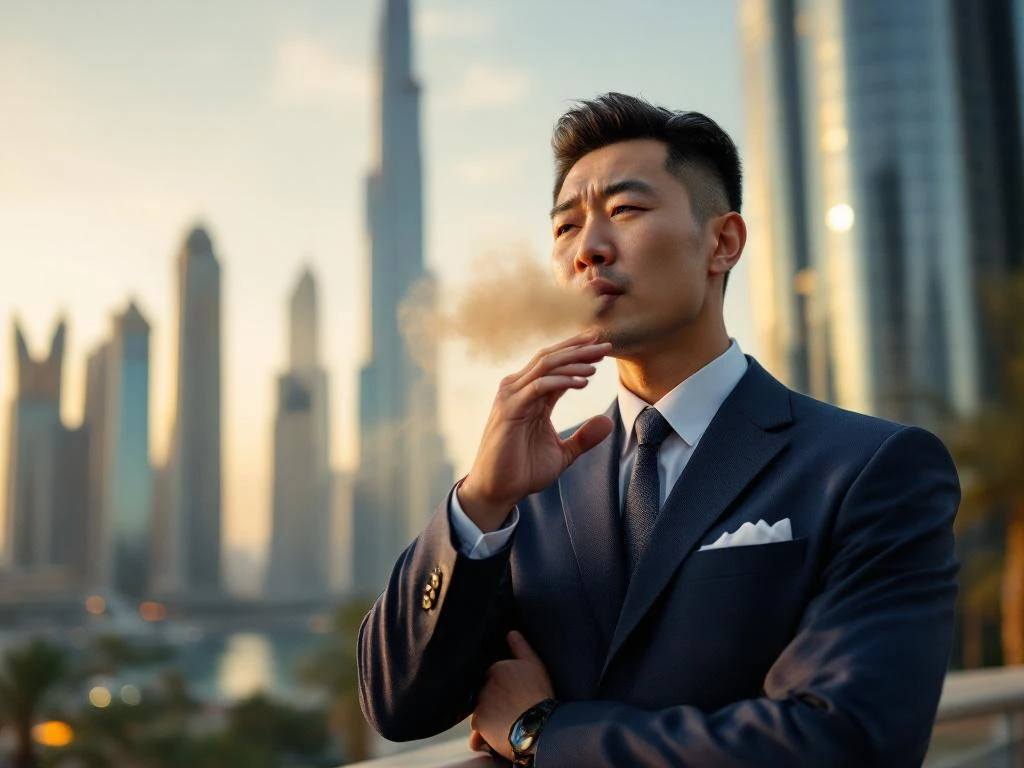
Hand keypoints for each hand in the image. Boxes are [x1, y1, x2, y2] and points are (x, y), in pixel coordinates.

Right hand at [459, 333, 613, 530]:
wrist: (497, 491)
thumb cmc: (522, 471)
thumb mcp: (562, 453)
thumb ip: (583, 438)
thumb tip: (607, 422)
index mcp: (530, 396)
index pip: (555, 365)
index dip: (578, 354)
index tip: (603, 347)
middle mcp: (518, 390)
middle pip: (551, 358)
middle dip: (579, 349)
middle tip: (606, 344)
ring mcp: (511, 397)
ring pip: (545, 366)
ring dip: (573, 360)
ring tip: (598, 360)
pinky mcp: (510, 409)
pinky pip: (539, 386)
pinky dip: (562, 381)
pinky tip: (583, 382)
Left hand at [469, 631, 554, 759]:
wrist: (540, 725)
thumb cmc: (540, 694)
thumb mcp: (535, 665)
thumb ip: (521, 647)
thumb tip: (511, 632)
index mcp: (497, 668)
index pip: (492, 677)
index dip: (502, 687)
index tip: (513, 695)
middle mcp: (485, 685)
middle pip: (485, 694)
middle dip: (494, 702)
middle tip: (512, 711)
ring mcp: (480, 704)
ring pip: (482, 712)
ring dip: (490, 718)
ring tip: (509, 725)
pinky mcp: (479, 723)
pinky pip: (477, 731)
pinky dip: (484, 735)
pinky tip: (500, 736)